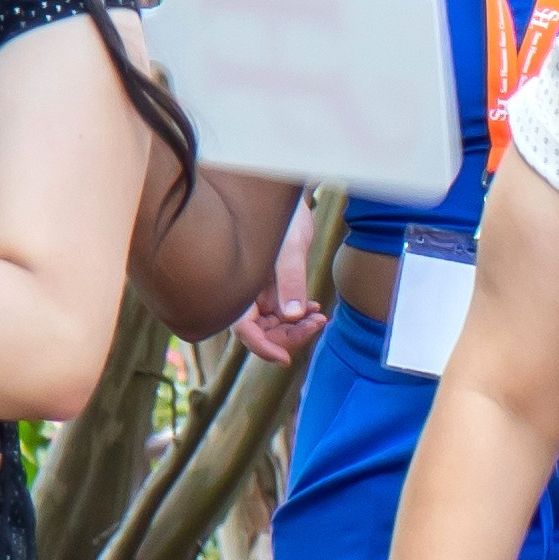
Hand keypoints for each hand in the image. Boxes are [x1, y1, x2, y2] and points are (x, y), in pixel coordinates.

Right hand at [232, 206, 326, 364]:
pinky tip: (315, 307)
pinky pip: (281, 311)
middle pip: (261, 331)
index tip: (285, 359)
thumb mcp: (288, 250)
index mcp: (238, 285)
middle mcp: (243, 292)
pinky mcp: (269, 287)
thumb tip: (292, 316)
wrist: (288, 200)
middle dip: (288, 335)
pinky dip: (298, 314)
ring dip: (296, 326)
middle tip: (317, 323)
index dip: (262, 347)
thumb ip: (290, 282)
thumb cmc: (283, 218)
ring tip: (320, 315)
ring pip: (273, 324)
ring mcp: (256, 291)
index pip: (244, 330)